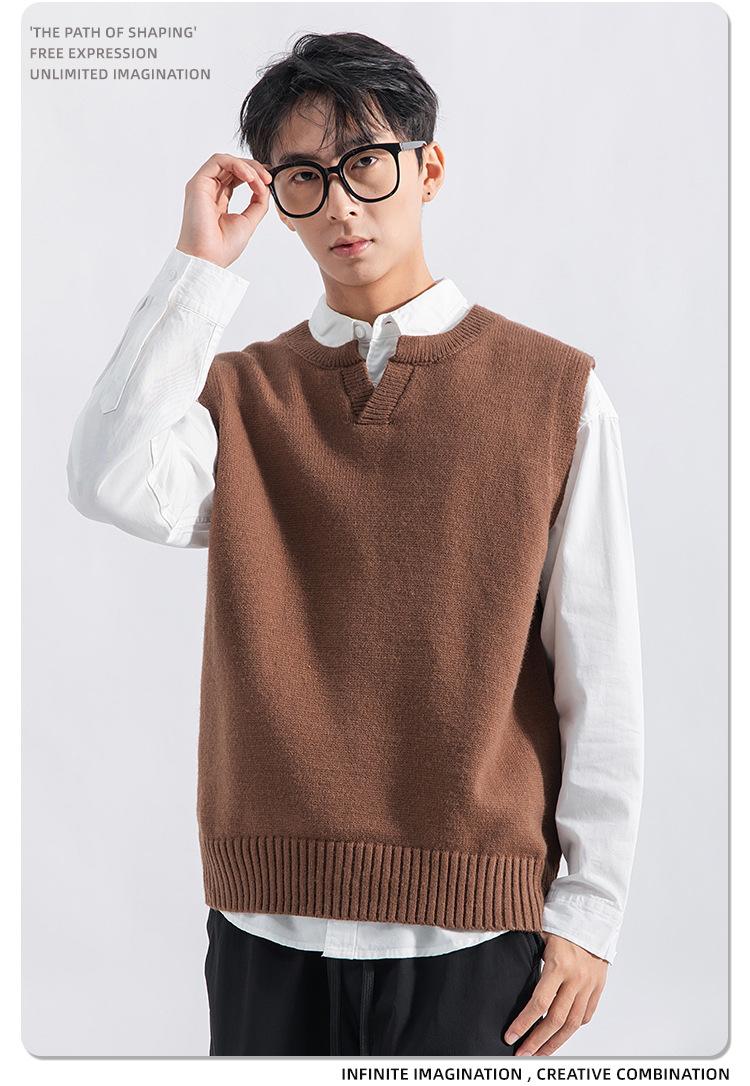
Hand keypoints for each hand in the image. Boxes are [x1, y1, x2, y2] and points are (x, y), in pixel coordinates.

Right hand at [176, 152, 272, 268]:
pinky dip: (237, 165)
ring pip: (226, 161)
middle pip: (233, 167)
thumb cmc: (222, 247)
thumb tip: (265, 187)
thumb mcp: (248, 221)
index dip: (254, 175)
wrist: (208, 259)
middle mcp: (210, 191)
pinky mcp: (198, 183)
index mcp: (219, 201)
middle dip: (254, 169)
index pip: (237, 178)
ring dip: (247, 166)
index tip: (269, 182)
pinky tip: (250, 177)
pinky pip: (218, 161)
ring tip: (260, 180)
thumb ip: (257, 203)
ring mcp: (203, 186)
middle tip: (268, 179)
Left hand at [504, 931, 608, 1055]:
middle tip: (522, 1054)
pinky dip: (573, 1028)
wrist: (593, 915)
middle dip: (537, 1041)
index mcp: (558, 964)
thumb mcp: (540, 935)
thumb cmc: (561, 923)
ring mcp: (589, 984)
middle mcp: (576, 978)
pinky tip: (561, 1035)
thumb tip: (506, 975)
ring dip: (555, 1042)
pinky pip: (586, 1015)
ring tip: (540, 1053)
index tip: (510, 1037)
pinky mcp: (598, 987)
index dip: (523, 1023)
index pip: (539, 1003)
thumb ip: (527, 956)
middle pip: (556, 1020)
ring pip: (572, 1024)